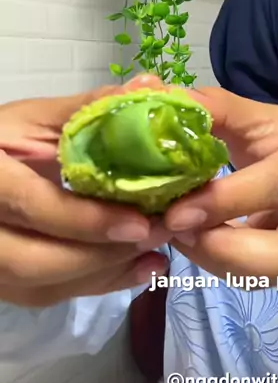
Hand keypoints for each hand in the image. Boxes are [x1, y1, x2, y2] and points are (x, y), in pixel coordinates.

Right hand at [0, 78, 169, 306]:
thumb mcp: (32, 120)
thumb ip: (87, 111)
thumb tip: (151, 87)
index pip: (34, 207)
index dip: (87, 220)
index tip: (140, 223)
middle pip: (35, 262)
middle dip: (102, 256)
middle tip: (157, 237)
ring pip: (41, 286)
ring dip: (103, 275)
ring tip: (155, 255)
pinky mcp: (1, 280)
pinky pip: (43, 295)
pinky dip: (92, 285)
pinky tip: (135, 269)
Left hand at [160, 86, 277, 282]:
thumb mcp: (261, 118)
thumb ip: (217, 111)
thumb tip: (158, 99)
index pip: (277, 182)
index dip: (224, 202)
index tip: (174, 212)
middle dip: (223, 249)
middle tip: (174, 231)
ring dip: (218, 262)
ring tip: (180, 237)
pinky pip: (265, 280)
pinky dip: (223, 266)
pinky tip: (196, 244)